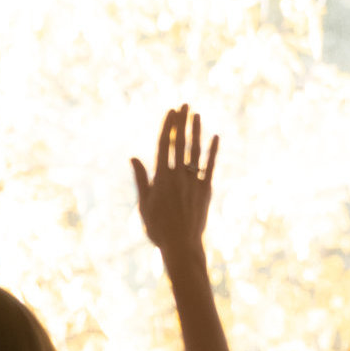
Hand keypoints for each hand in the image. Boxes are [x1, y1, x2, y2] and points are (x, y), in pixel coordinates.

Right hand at [131, 105, 218, 256]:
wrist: (181, 246)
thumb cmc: (157, 228)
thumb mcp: (144, 203)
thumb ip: (141, 179)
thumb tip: (134, 158)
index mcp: (161, 178)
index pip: (163, 145)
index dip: (167, 126)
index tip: (170, 111)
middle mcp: (178, 176)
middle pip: (180, 143)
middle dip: (182, 122)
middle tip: (184, 104)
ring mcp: (194, 182)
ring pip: (195, 151)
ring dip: (196, 131)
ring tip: (197, 115)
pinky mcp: (206, 190)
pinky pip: (210, 166)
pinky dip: (213, 151)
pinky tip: (215, 137)